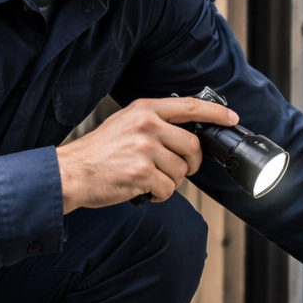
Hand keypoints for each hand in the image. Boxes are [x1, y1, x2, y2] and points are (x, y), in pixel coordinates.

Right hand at [56, 97, 237, 211]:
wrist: (71, 172)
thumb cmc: (98, 152)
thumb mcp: (125, 123)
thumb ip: (154, 121)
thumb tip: (187, 130)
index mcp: (144, 109)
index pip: (190, 107)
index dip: (216, 113)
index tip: (231, 117)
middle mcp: (146, 125)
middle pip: (192, 145)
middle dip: (191, 162)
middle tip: (179, 168)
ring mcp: (144, 149)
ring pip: (181, 171)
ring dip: (170, 181)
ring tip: (149, 179)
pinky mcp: (142, 173)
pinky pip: (168, 189)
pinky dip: (160, 195)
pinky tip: (143, 190)